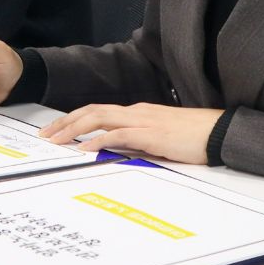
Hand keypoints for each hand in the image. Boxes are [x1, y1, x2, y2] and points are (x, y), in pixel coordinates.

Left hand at [39, 103, 223, 164]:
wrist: (219, 131)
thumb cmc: (194, 137)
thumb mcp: (160, 139)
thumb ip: (139, 141)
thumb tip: (117, 152)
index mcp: (137, 112)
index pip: (97, 112)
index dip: (73, 119)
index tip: (55, 131)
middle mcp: (135, 112)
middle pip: (91, 111)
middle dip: (64, 123)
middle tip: (45, 136)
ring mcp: (143, 120)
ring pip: (99, 118)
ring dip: (74, 129)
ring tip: (56, 141)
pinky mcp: (151, 134)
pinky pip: (118, 135)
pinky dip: (98, 140)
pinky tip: (85, 149)